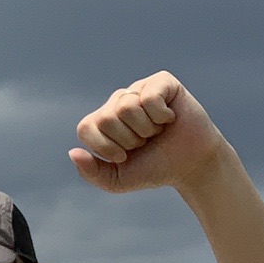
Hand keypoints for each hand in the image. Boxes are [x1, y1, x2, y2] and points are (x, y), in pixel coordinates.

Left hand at [71, 72, 229, 194]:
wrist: (191, 165)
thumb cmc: (154, 168)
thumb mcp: (118, 180)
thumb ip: (92, 172)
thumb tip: (73, 152)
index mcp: (102, 121)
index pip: (86, 127)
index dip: (105, 147)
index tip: (124, 155)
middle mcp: (117, 102)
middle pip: (107, 118)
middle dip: (129, 139)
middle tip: (145, 141)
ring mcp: (138, 89)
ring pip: (127, 107)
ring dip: (146, 128)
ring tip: (157, 130)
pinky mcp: (161, 82)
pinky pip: (149, 97)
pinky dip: (161, 115)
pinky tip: (169, 117)